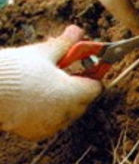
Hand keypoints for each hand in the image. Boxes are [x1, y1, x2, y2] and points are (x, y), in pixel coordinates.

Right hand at [0, 26, 101, 140]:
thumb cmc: (16, 69)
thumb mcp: (43, 53)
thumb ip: (65, 44)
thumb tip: (77, 30)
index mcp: (74, 92)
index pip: (96, 87)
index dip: (92, 75)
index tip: (84, 67)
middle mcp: (67, 113)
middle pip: (84, 101)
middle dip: (76, 88)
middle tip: (61, 74)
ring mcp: (53, 125)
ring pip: (67, 113)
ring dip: (62, 101)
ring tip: (43, 86)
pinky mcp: (38, 133)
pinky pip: (51, 123)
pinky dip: (46, 114)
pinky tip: (32, 101)